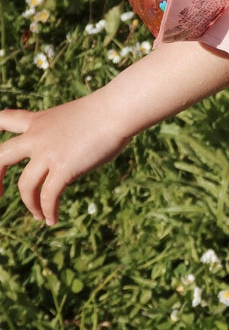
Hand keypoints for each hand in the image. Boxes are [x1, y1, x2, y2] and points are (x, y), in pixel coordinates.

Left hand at [0, 97, 129, 225]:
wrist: (116, 110)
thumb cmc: (106, 110)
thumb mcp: (75, 118)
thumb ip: (64, 135)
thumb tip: (72, 151)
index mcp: (39, 120)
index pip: (5, 120)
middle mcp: (37, 136)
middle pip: (0, 157)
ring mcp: (47, 153)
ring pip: (24, 186)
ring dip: (30, 205)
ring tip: (38, 215)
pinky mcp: (62, 168)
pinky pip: (48, 197)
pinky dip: (48, 211)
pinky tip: (52, 219)